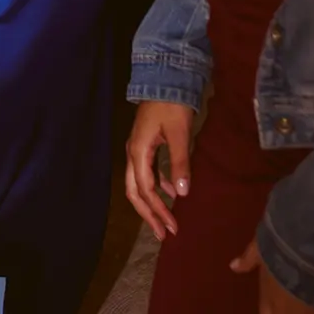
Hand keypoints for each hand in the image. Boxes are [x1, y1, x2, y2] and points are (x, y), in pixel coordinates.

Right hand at [124, 100, 194, 238]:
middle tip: (164, 234)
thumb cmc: (171, 106)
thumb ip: (179, 163)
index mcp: (138, 152)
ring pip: (138, 184)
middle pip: (135, 191)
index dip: (158, 211)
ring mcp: (136, 149)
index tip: (173, 228)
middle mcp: (133, 153)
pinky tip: (171, 190)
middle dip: (148, 214)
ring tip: (166, 220)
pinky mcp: (144, 145)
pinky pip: (146, 173)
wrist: (163, 79)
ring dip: (151, 203)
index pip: (146, 190)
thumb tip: (181, 193)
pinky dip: (156, 187)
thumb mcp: (179, 134)